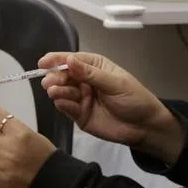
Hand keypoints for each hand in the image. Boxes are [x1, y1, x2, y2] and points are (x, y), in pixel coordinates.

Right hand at [38, 52, 184, 164]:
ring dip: (57, 91)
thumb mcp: (115, 84)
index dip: (56, 59)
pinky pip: (66, 107)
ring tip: (55, 92)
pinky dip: (62, 104)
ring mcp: (80, 97)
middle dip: (55, 77)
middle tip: (50, 83)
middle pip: (63, 75)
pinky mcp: (78, 114)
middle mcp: (84, 80)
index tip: (43, 62)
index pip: (72, 60)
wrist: (144, 127)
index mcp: (94, 67)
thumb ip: (90, 74)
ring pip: (61, 91)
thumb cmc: (134, 99)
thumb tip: (69, 60)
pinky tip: (62, 103)